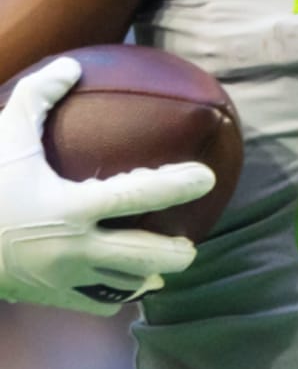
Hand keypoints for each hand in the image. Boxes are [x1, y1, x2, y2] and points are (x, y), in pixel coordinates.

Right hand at [0, 56, 215, 314]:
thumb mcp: (5, 132)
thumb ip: (38, 96)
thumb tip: (72, 64)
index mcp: (70, 206)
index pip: (138, 193)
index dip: (176, 185)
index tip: (206, 177)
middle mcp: (72, 247)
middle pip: (141, 256)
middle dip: (173, 253)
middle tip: (191, 245)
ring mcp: (60, 279)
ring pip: (119, 286)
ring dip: (146, 278)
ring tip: (165, 269)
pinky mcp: (46, 298)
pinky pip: (90, 303)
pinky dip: (112, 296)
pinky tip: (123, 286)